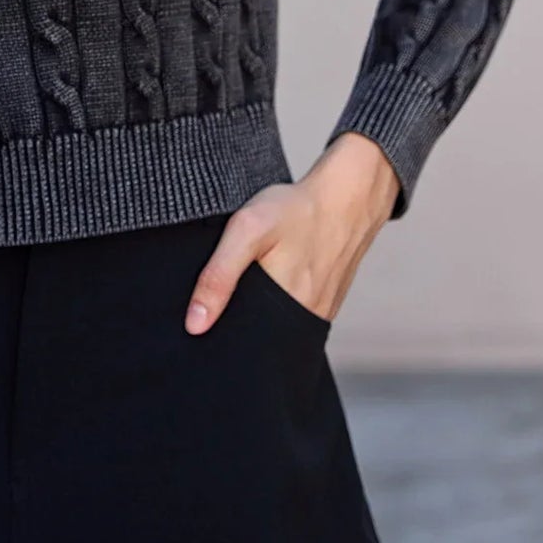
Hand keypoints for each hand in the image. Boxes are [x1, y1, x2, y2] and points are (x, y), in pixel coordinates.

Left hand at [181, 133, 398, 333]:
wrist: (347, 197)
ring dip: (260, 311)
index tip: (204, 319)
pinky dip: (280, 301)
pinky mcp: (326, 302)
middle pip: (260, 338)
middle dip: (239, 323)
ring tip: (253, 281)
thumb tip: (195, 324)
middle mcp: (305, 320)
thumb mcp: (247, 230)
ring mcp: (319, 312)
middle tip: (231, 287)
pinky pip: (295, 313)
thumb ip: (218, 276)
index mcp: (283, 310)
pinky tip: (274, 277)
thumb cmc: (296, 210)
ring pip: (278, 326)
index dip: (220, 336)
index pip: (243, 346)